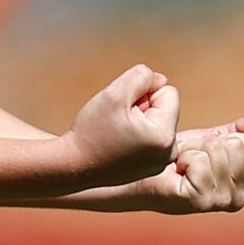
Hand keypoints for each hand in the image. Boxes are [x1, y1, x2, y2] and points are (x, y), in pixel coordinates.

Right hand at [64, 64, 178, 182]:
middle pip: (166, 108)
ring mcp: (161, 163)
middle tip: (118, 122)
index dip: (145, 92)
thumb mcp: (115, 93)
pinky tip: (118, 144)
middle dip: (144, 107)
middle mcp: (168, 153)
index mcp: (164, 135)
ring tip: (118, 133)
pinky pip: (152, 138)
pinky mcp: (152, 168)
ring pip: (159, 122)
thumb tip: (161, 80)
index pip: (169, 92)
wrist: (74, 165)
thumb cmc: (92, 130)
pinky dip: (138, 135)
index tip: (124, 108)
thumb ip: (142, 76)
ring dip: (141, 120)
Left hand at [129, 112, 243, 213]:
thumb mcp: (210, 141)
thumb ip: (238, 133)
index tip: (202, 151)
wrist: (140, 174)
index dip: (221, 140)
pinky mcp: (199, 202)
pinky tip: (176, 170)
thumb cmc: (173, 159)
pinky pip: (201, 162)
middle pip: (238, 146)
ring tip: (181, 163)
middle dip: (207, 144)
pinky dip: (184, 158)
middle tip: (189, 157)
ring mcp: (220, 202)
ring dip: (194, 150)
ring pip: (219, 151)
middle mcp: (239, 198)